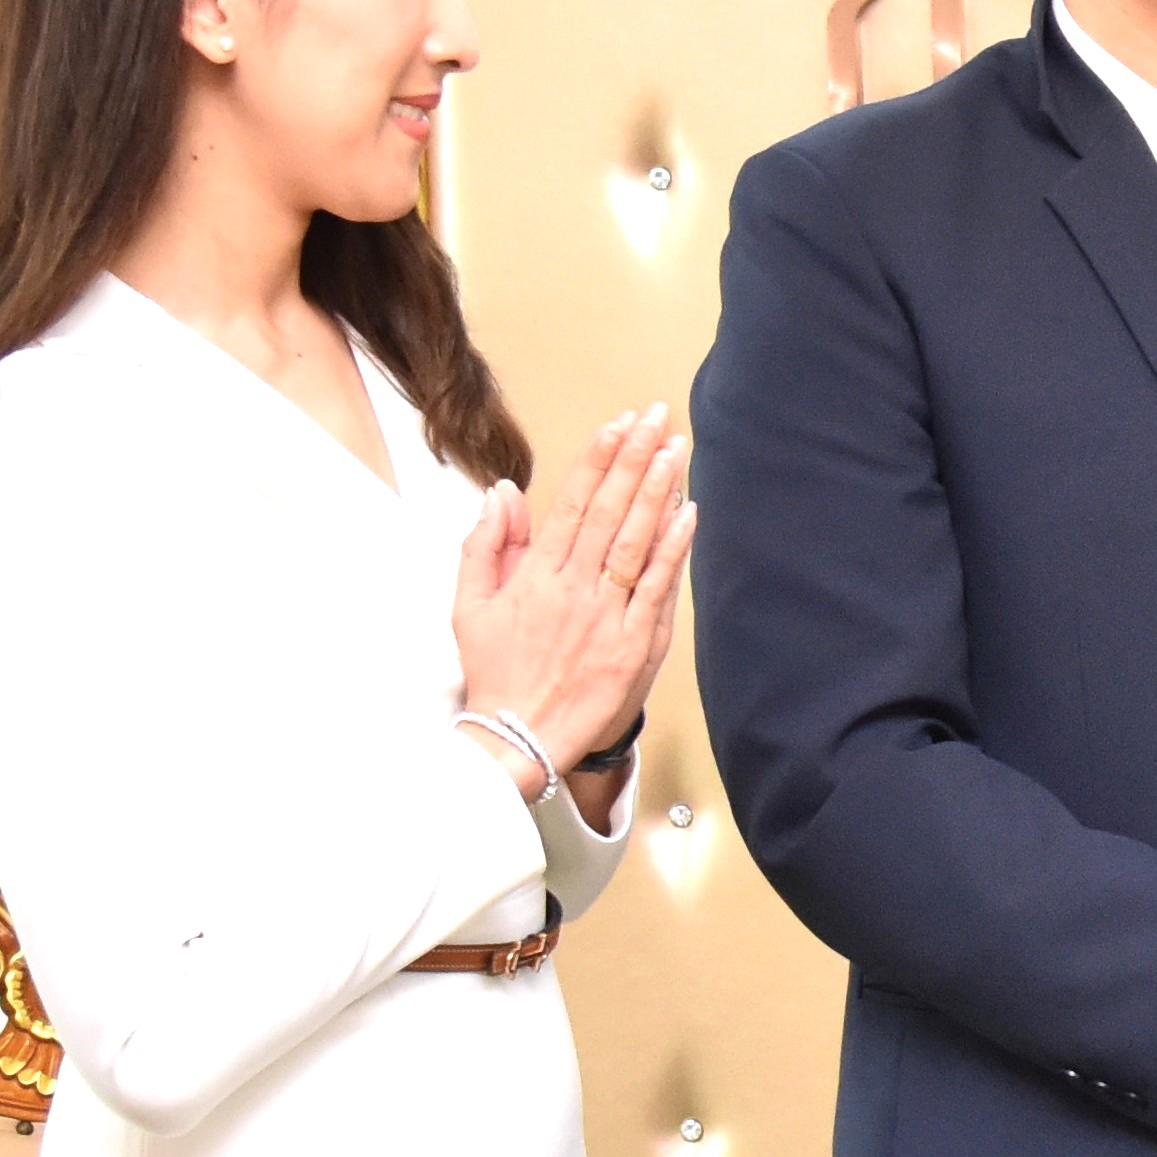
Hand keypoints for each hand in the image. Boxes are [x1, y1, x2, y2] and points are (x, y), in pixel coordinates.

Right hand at [453, 409, 691, 768]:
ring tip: (675, 449)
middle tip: (658, 417)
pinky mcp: (633, 647)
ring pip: (636, 543)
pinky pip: (657, 589)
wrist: (520, 739)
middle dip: (634, 459)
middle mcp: (573, 590)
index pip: (572, 504)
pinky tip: (688, 513)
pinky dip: (674, 550)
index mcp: (535, 577)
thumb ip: (484, 545)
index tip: (618, 423)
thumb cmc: (496, 673)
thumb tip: (502, 493)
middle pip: (609, 512)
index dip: (598, 459)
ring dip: (658, 492)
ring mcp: (607, 618)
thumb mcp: (468, 606)